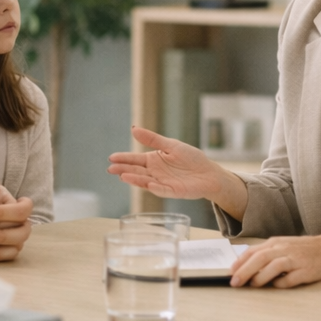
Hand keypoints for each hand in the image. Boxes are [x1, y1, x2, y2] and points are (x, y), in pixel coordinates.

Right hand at [0, 167, 32, 260]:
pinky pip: (6, 256)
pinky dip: (9, 249)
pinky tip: (0, 240)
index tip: (19, 201)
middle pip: (23, 228)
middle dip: (20, 218)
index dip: (23, 204)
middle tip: (13, 213)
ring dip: (17, 234)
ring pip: (18, 244)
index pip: (22, 211)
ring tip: (9, 225)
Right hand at [108, 125, 228, 200]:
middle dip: (123, 169)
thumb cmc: (191, 158)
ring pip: (145, 181)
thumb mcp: (171, 145)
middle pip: (136, 171)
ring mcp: (162, 183)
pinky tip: (148, 183)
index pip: (135, 159)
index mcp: (153, 161)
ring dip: (135, 179)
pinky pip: (162, 190)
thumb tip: (134, 129)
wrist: (209, 173)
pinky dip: (155, 187)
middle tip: (111, 168)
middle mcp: (155, 173)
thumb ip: (153, 139)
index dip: (124, 158)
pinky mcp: (172, 191)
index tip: (112, 157)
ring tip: (123, 175)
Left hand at [229, 230, 320, 287]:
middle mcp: (284, 249)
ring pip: (274, 266)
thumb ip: (265, 254)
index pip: (253, 251)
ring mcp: (295, 259)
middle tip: (235, 282)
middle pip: (260, 258)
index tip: (231, 273)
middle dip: (245, 271)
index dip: (240, 262)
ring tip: (253, 285)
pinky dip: (281, 283)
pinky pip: (290, 279)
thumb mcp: (282, 246)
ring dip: (261, 277)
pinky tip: (277, 286)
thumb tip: (244, 268)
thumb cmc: (303, 250)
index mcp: (276, 243)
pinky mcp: (305, 271)